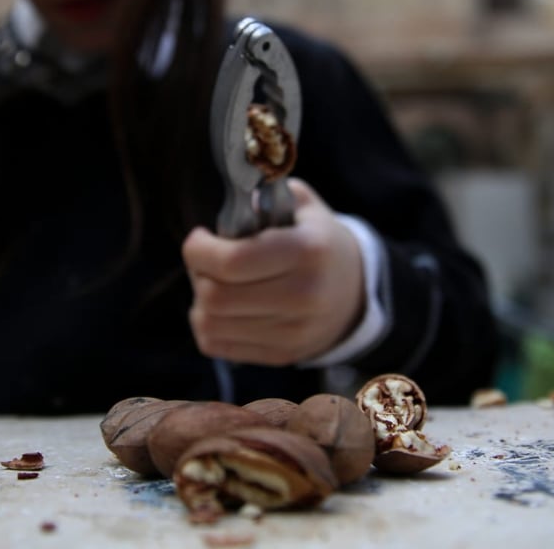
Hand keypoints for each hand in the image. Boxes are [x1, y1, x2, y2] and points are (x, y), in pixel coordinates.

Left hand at [182, 178, 365, 365]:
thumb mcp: (303, 207)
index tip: (200, 238)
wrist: (356, 291)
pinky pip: (217, 346)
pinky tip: (221, 308)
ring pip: (211, 324)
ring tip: (212, 283)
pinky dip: (207, 325)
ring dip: (199, 301)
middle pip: (215, 297)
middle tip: (204, 260)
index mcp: (308, 251)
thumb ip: (265, 197)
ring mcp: (294, 332)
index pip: (232, 261)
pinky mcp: (282, 355)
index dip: (199, 249)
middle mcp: (304, 296)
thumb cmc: (318, 242)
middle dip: (197, 274)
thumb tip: (232, 203)